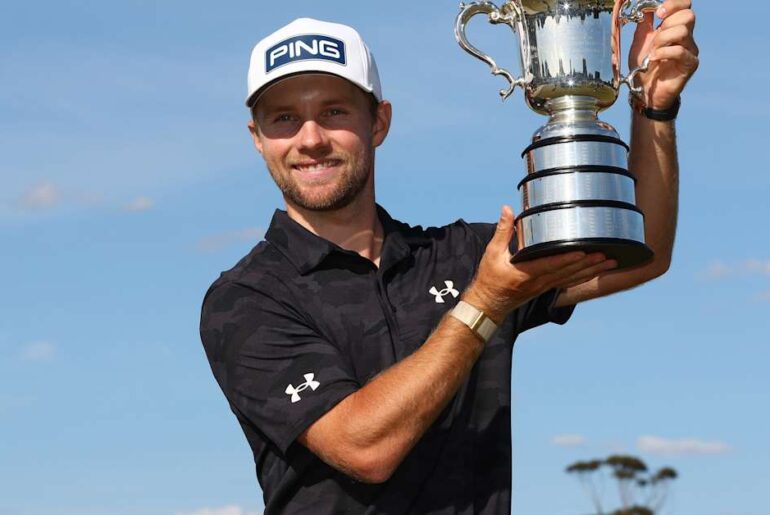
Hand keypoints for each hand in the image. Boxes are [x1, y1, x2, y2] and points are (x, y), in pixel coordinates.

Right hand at [463, 206, 617, 322]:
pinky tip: (596, 271)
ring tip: (610, 262)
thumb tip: (507, 209)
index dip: (567, 259)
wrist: (489, 304)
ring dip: (592, 271)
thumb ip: (502, 230)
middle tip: (606, 255)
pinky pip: (569, 282)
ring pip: (572, 279)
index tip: (583, 251)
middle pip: (568, 273)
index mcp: (526, 273)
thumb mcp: (492, 253)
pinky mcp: (546, 288)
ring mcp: (544, 287)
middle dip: (588, 264)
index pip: (550, 265)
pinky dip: (585, 277)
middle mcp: (539, 282)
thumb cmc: (490, 279)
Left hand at [628, 0, 698, 109]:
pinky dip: (663, 53)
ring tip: (653, 52)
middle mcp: (686, 37)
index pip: (685, 6)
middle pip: (688, 15)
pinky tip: (654, 59)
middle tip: (655, 36)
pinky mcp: (690, 64)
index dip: (674, 4)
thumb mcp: (640, 40)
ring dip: (663, 39)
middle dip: (667, 22)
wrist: (645, 91)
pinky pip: (680, 51)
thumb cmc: (644, 66)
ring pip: (683, 31)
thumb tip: (646, 6)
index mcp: (675, 27)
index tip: (658, 12)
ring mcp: (690, 50)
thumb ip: (645, 22)